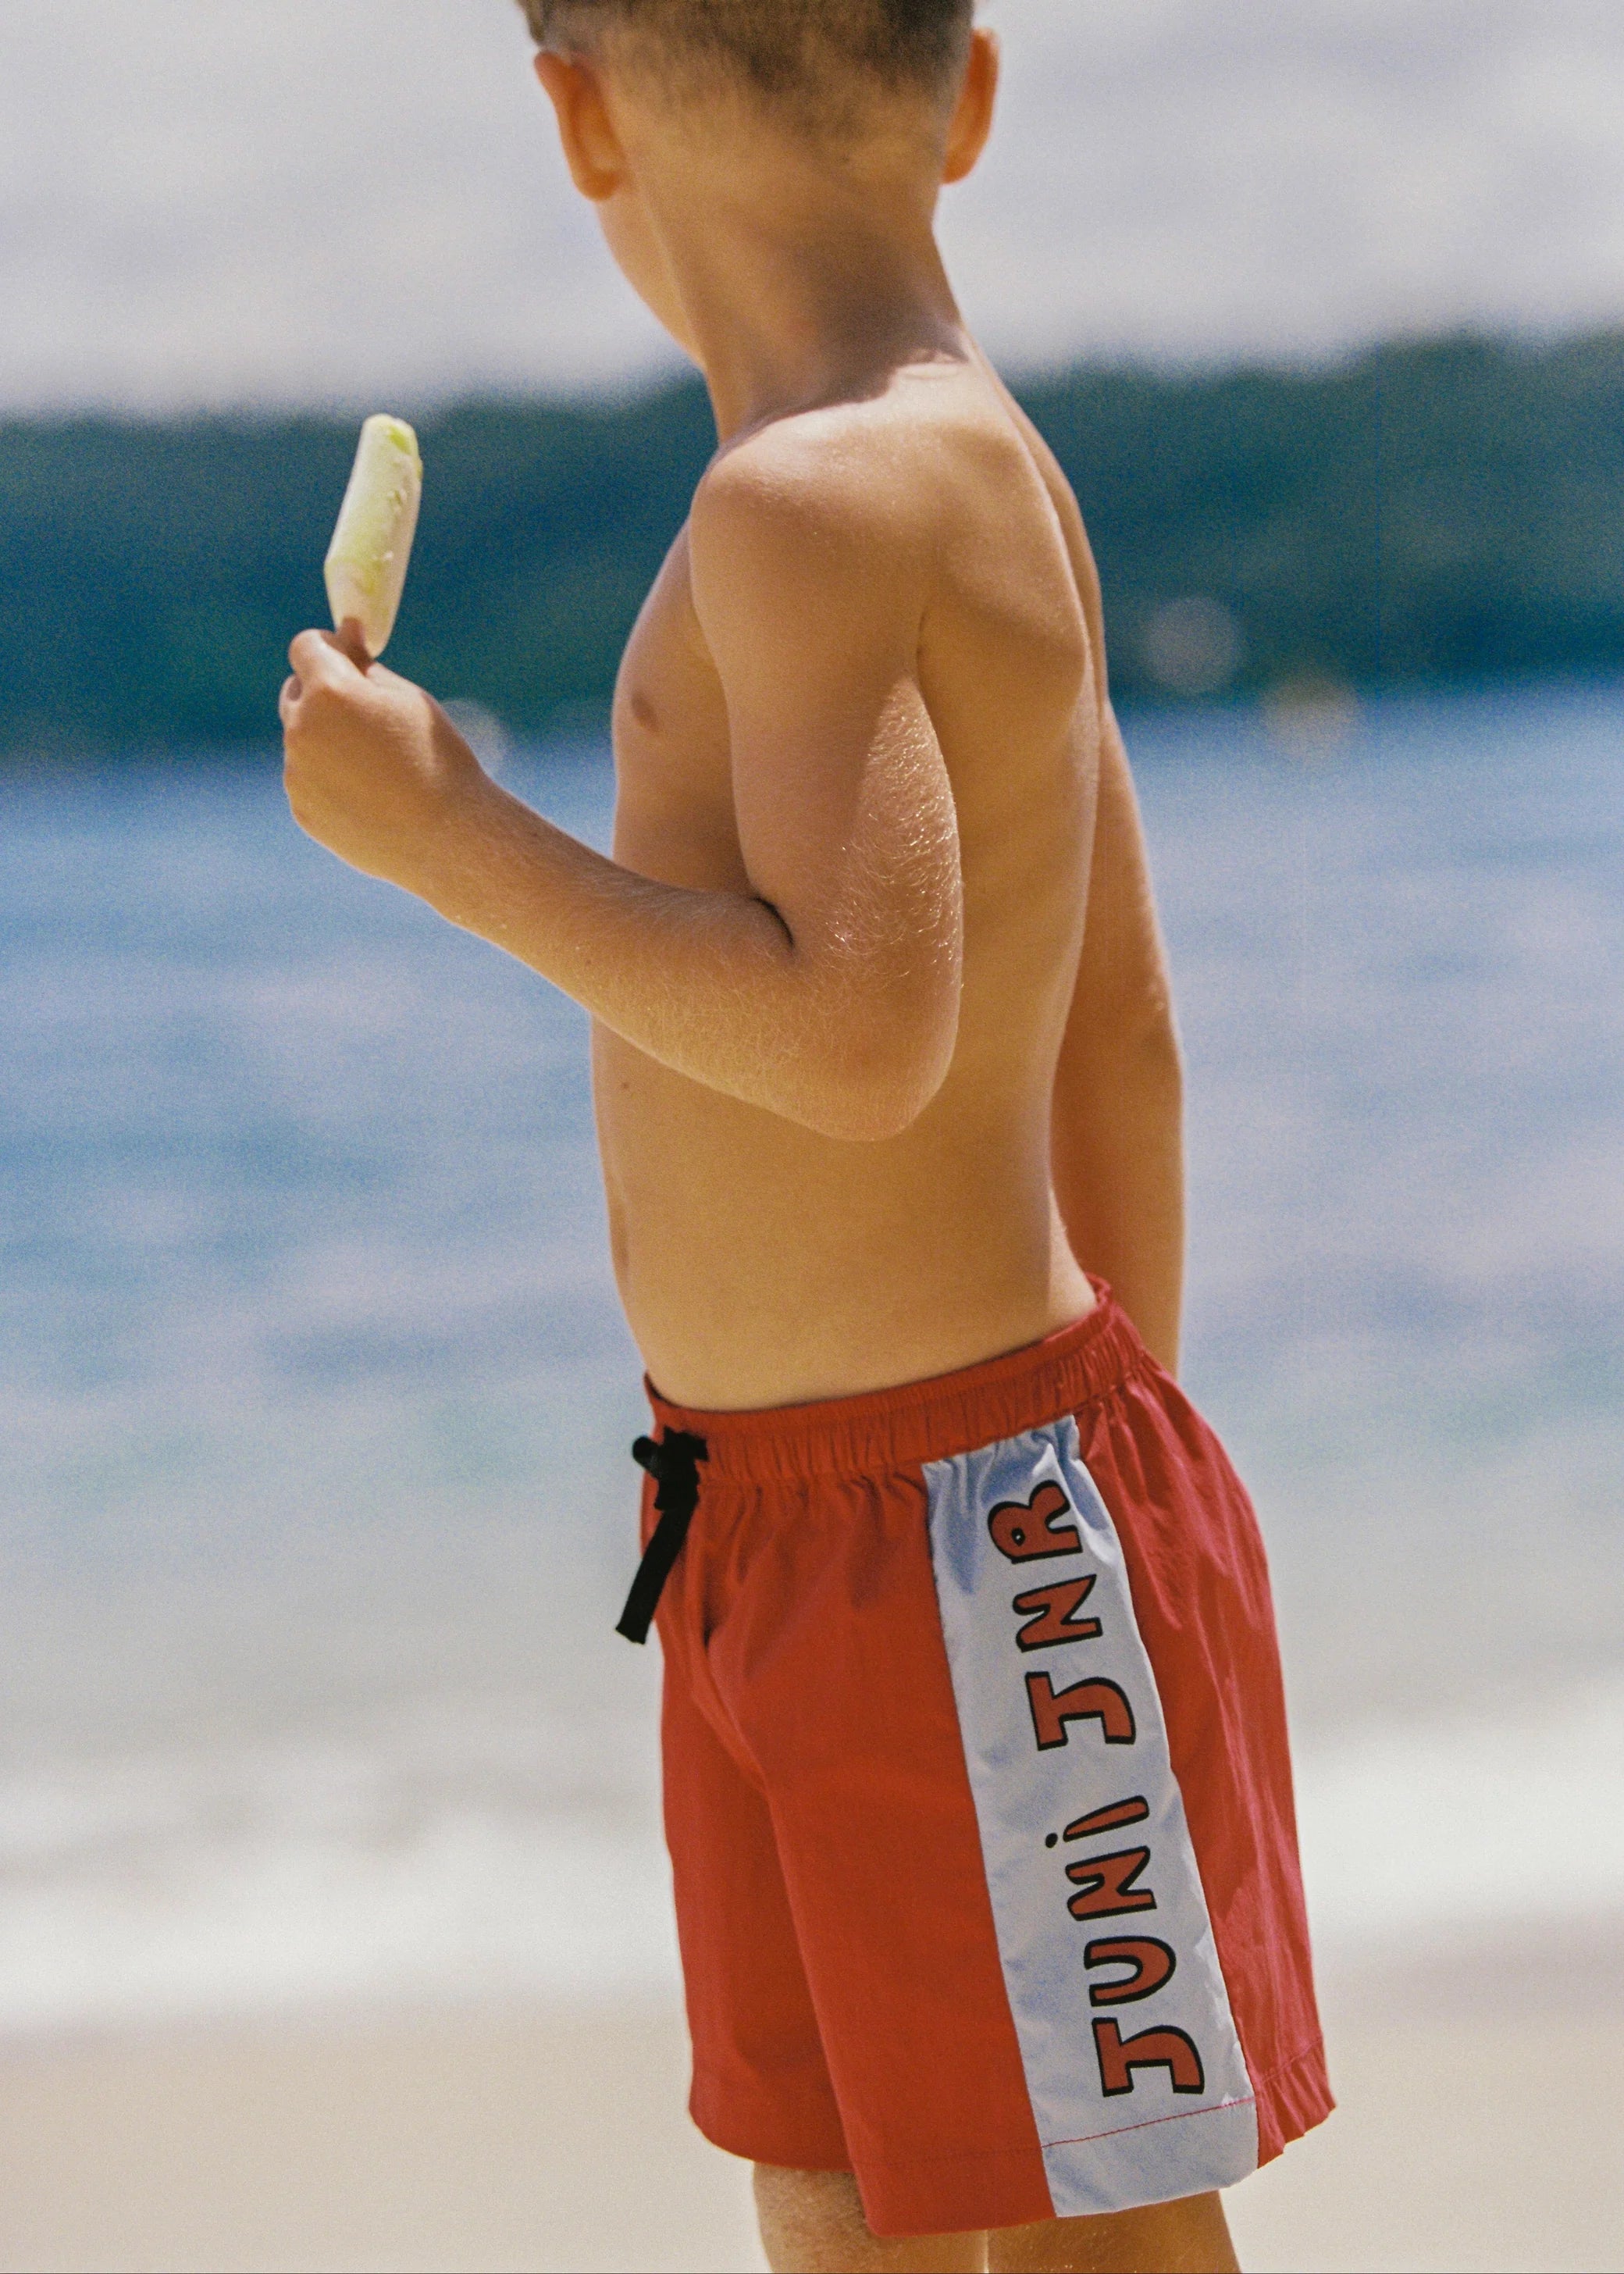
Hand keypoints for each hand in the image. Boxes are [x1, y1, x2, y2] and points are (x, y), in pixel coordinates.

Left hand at [279, 629, 488, 893]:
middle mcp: (301, 729)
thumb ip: (365, 665)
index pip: (305, 646)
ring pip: (303, 739)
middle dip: (323, 693)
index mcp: (329, 692)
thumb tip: (344, 635)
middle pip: (296, 691)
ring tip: (380, 768)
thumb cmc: (436, 759)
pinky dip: (330, 779)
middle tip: (368, 715)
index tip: (349, 658)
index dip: (329, 647)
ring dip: (328, 740)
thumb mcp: (408, 698)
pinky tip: (372, 796)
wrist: (446, 837)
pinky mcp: (302, 808)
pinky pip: (309, 778)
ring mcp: (297, 773)